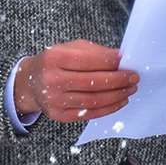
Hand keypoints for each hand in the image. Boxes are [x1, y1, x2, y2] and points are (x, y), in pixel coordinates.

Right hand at [14, 39, 138, 122]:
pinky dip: (108, 108)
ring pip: (93, 100)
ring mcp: (55, 100)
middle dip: (118, 80)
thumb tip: (119, 58)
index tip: (124, 61)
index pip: (87, 60)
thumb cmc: (55, 62)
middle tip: (134, 77)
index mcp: (54, 58)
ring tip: (130, 89)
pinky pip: (89, 114)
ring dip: (117, 95)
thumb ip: (93, 52)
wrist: (31, 83)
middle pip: (92, 82)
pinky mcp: (59, 115)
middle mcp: (52, 80)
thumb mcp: (69, 49)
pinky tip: (120, 101)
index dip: (109, 61)